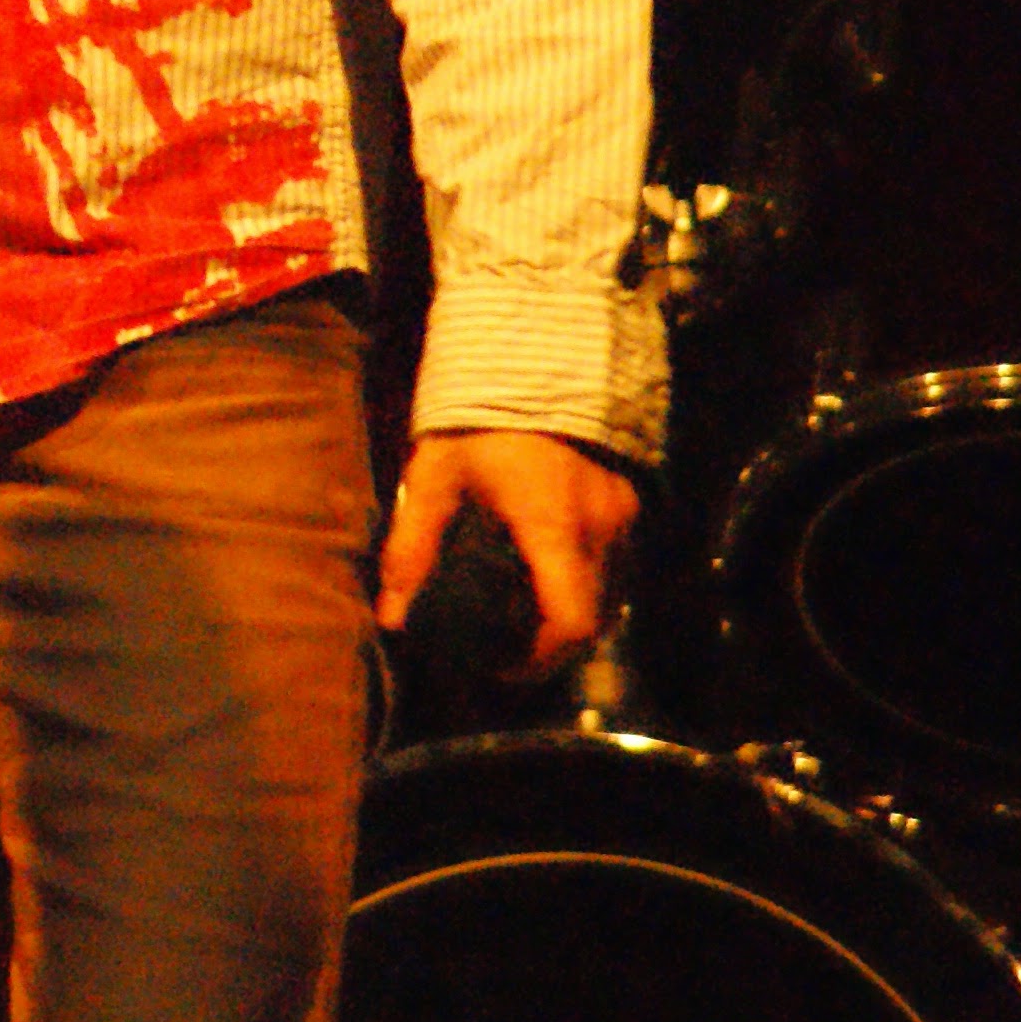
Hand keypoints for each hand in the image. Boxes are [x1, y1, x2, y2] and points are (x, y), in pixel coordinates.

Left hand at [378, 429, 638, 678]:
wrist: (531, 353)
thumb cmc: (478, 417)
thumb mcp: (435, 477)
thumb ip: (413, 549)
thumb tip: (392, 617)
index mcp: (552, 526)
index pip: (572, 621)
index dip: (543, 659)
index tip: (506, 668)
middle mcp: (599, 526)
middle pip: (593, 616)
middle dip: (554, 642)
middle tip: (508, 647)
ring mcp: (621, 512)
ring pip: (609, 591)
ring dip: (572, 612)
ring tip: (524, 613)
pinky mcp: (628, 497)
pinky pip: (614, 560)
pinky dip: (585, 580)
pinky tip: (547, 573)